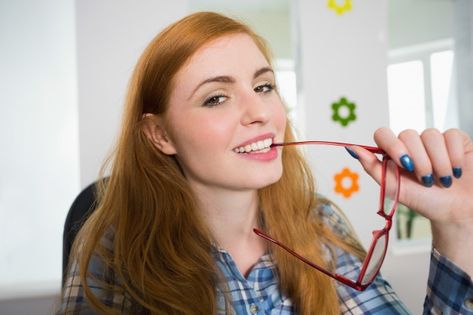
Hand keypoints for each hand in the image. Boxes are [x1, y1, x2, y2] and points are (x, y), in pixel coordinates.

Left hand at [350, 127, 472, 275]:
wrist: (456, 212)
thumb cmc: (424, 202)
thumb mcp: (394, 188)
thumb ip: (372, 167)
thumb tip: (351, 148)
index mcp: (393, 153)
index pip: (383, 134)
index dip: (392, 145)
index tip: (403, 164)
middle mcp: (412, 144)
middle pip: (408, 135)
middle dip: (419, 161)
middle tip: (426, 181)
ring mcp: (433, 140)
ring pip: (431, 135)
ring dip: (438, 163)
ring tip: (443, 181)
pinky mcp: (455, 139)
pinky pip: (451, 135)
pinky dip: (455, 156)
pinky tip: (456, 171)